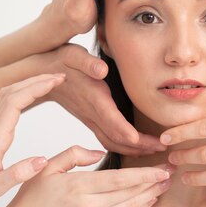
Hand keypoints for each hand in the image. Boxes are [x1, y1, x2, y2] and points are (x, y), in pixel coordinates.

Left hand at [0, 73, 65, 206]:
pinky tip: (32, 97)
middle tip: (60, 76)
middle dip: (37, 80)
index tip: (55, 82)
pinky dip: (22, 93)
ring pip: (8, 95)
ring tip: (50, 82)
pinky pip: (6, 104)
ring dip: (28, 84)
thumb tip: (42, 160)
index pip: (15, 102)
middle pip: (12, 92)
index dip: (36, 88)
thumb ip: (17, 174)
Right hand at [1, 146, 173, 206]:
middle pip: (130, 193)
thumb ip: (75, 154)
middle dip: (154, 183)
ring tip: (165, 186)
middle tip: (172, 173)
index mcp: (78, 187)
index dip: (145, 175)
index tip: (162, 168)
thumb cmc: (33, 198)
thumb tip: (101, 153)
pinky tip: (149, 202)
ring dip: (150, 197)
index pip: (121, 180)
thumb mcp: (48, 167)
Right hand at [38, 43, 164, 154]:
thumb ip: (87, 62)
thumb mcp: (73, 55)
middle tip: (164, 149)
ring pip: (113, 144)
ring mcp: (91, 121)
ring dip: (134, 151)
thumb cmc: (61, 62)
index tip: (149, 141)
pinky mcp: (90, 122)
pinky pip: (108, 141)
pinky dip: (124, 147)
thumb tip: (101, 69)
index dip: (132, 134)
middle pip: (117, 139)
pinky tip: (138, 148)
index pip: (114, 123)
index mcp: (94, 100)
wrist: (41, 74)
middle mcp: (93, 115)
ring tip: (156, 151)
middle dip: (141, 148)